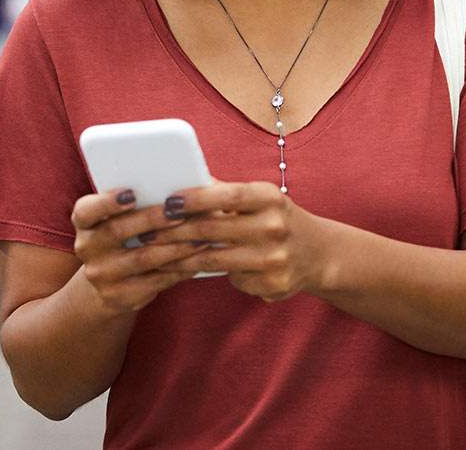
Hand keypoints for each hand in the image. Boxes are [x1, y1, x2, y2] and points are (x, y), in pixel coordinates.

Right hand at [70, 189, 209, 313]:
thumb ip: (138, 200)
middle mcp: (87, 247)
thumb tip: (180, 182)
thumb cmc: (125, 236)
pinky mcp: (118, 297)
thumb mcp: (119, 218)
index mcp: (85, 221)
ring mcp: (100, 275)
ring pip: (142, 258)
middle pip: (117, 230)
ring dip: (175, 246)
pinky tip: (197, 260)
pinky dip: (178, 270)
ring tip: (201, 237)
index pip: (87, 210)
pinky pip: (153, 282)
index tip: (132, 194)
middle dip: (152, 219)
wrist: (109, 283)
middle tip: (181, 212)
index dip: (107, 202)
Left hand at [150, 181, 325, 301]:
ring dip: (180, 257)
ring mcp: (275, 259)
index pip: (227, 195)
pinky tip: (189, 271)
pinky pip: (230, 279)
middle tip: (146, 231)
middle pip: (213, 230)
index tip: (167, 200)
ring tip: (155, 253)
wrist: (319, 253)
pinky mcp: (272, 285)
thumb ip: (224, 191)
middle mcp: (274, 227)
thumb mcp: (259, 198)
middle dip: (174, 231)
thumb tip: (183, 178)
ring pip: (214, 260)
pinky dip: (209, 275)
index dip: (195, 198)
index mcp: (270, 198)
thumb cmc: (276, 218)